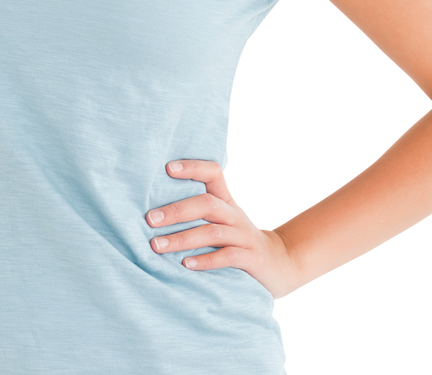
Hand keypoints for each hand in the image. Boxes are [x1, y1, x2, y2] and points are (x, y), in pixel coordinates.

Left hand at [146, 159, 301, 300]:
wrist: (282, 264)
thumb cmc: (239, 239)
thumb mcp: (224, 219)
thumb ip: (199, 210)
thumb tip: (154, 208)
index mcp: (227, 200)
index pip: (213, 173)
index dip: (193, 167)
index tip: (168, 168)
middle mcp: (236, 214)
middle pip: (206, 204)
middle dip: (176, 211)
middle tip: (149, 219)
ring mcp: (245, 236)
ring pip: (213, 232)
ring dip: (182, 238)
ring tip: (157, 246)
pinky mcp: (252, 259)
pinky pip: (228, 257)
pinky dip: (206, 260)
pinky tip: (185, 265)